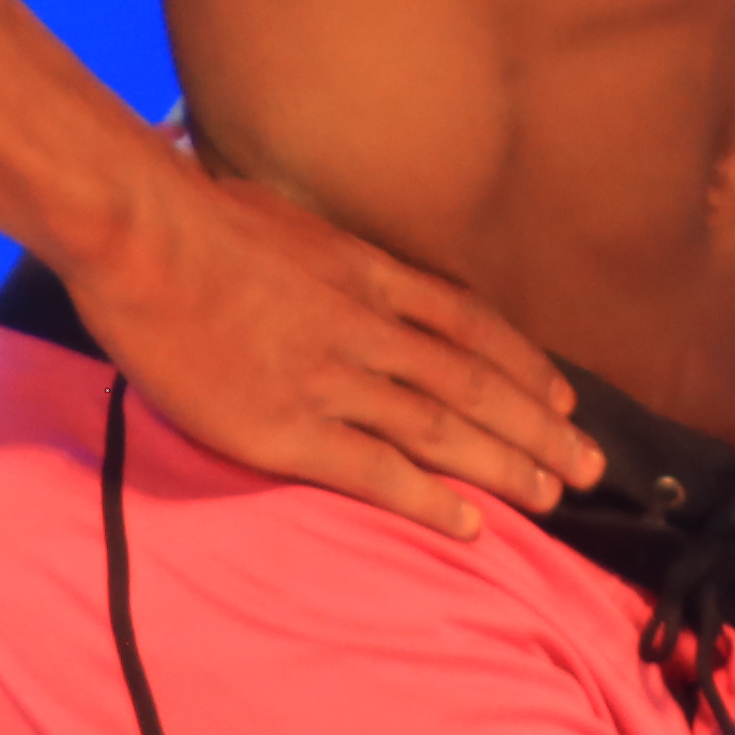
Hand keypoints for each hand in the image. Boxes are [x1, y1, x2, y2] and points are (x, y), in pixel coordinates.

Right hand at [57, 158, 605, 538]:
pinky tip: (470, 526)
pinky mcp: (288, 428)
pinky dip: (430, 500)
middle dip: (540, 427)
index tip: (563, 395)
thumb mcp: (280, 209)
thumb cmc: (192, 213)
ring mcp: (332, 379)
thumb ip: (314, 244)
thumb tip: (316, 241)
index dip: (524, 364)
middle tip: (591, 465)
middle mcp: (367, 327)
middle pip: (475, 383)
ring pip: (443, 429)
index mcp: (366, 273)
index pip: (469, 325)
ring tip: (556, 497)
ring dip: (506, 465)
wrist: (143, 236)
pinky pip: (377, 471)